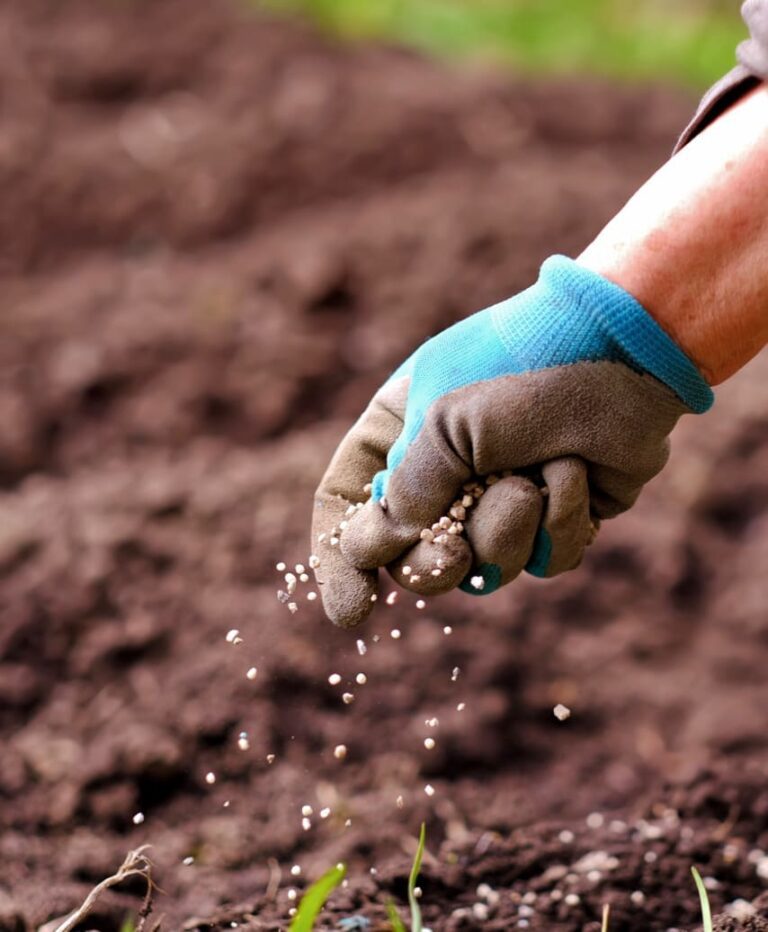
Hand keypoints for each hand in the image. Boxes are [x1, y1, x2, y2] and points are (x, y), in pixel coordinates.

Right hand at [312, 256, 712, 627]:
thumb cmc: (523, 367)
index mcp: (398, 435)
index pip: (345, 507)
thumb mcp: (444, 422)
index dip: (341, 561)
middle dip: (434, 565)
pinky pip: (544, 562)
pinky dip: (559, 523)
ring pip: (484, 569)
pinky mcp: (557, 517)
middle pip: (411, 558)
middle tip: (452, 554)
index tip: (355, 612)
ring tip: (531, 477)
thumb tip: (375, 550)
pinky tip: (574, 473)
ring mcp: (501, 499)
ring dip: (507, 530)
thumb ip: (406, 492)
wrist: (625, 347)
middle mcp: (445, 473)